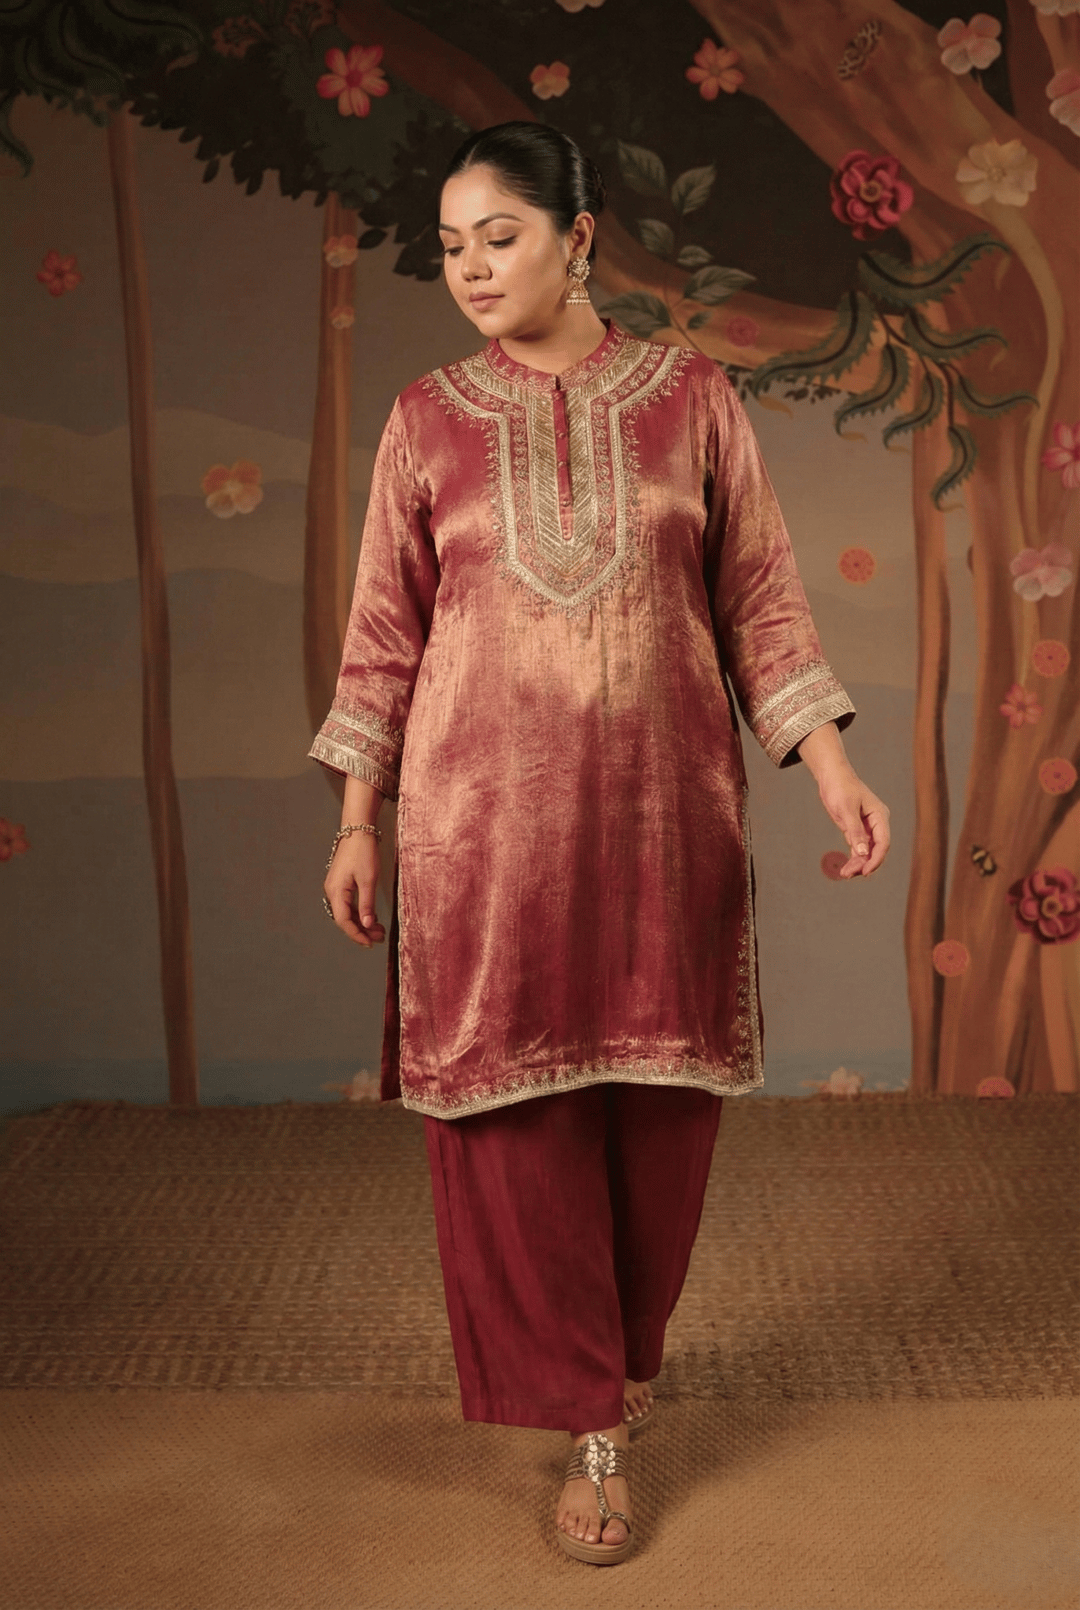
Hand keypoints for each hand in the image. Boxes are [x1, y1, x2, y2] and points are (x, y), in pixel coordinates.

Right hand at [324, 830, 385, 946]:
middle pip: (344, 918)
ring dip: (361, 922)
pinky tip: (371, 916)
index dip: (357, 935)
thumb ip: (367, 904)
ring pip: (346, 912)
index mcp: (336, 891)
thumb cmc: (363, 851)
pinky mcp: (341, 882)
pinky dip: (359, 912)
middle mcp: (332, 891)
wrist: (358, 829)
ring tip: (379, 929)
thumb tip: (366, 924)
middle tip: (380, 937)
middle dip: (362, 930)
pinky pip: (348, 903)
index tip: (370, 943)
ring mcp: (335, 886)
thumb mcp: (368, 879)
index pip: (344, 921)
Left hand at [796, 722, 889, 877]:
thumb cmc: (840, 787)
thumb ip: (855, 832)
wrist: (831, 776)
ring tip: (844, 874)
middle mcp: (876, 823)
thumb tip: (863, 852)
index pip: (883, 842)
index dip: (876, 859)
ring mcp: (866, 827)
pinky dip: (853, 857)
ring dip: (858, 863)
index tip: (865, 871)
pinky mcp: (856, 829)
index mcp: (880, 816)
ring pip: (866, 850)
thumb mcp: (846, 809)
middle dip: (864, 863)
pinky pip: (858, 847)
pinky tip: (846, 867)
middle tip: (848, 874)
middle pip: (876, 849)